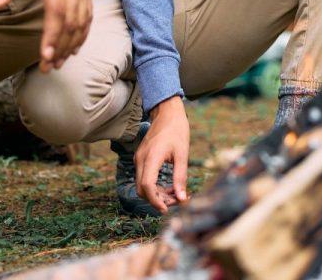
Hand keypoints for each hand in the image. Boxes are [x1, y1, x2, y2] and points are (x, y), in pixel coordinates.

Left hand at [0, 0, 90, 71]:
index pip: (57, 9)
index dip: (52, 33)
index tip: (45, 54)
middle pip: (71, 20)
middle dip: (60, 46)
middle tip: (48, 67)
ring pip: (82, 21)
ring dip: (72, 44)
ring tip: (58, 62)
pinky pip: (88, 15)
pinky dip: (82, 34)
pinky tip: (72, 48)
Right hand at [134, 96, 190, 213]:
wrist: (167, 112)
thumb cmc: (177, 130)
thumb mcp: (183, 153)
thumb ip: (181, 177)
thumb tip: (182, 198)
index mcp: (151, 157)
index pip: (147, 186)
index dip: (155, 200)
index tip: (167, 209)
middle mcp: (141, 159)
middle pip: (142, 189)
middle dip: (157, 199)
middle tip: (176, 202)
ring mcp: (139, 158)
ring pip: (142, 185)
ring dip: (156, 194)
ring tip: (175, 195)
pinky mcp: (141, 158)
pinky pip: (144, 178)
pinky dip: (154, 186)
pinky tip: (168, 186)